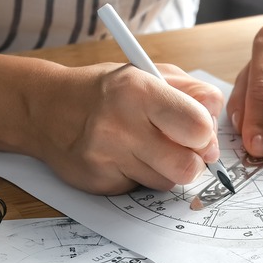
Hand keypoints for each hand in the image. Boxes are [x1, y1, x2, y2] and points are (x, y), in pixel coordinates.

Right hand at [27, 63, 224, 194]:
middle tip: (183, 149)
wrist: (46, 109)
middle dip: (193, 160)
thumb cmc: (105, 90)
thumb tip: (215, 119)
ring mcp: (107, 157)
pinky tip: (123, 157)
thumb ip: (190, 90)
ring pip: (166, 182)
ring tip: (146, 148)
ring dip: (165, 169)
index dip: (205, 133)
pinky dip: (140, 176)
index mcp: (138, 90)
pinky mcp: (98, 182)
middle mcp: (120, 125)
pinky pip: (140, 190)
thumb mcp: (148, 73)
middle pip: (187, 167)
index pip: (198, 126)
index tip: (198, 132)